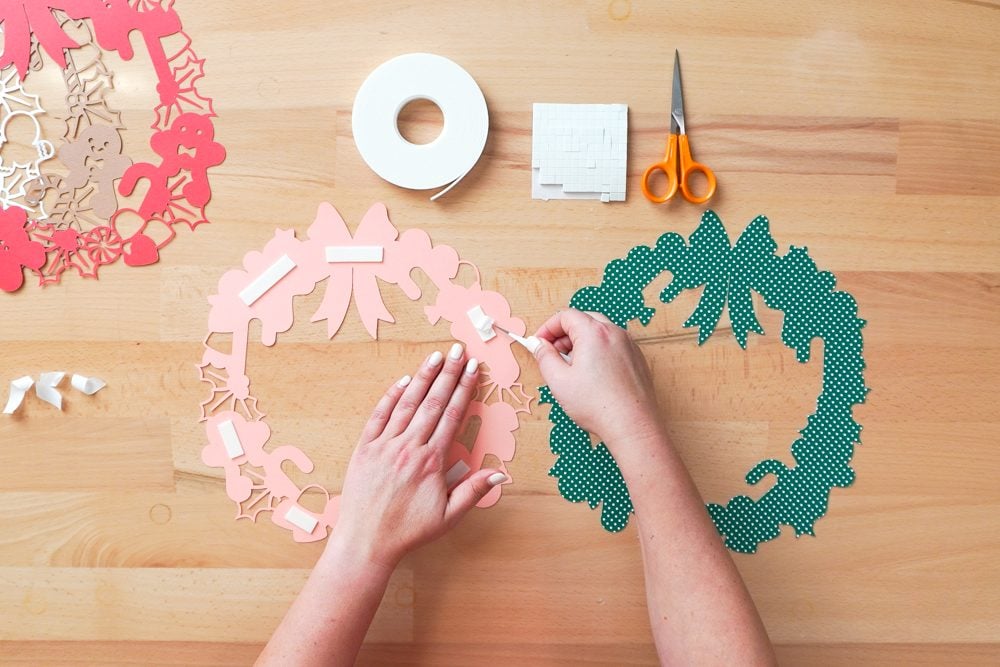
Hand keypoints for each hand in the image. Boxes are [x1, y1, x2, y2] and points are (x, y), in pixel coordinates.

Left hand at [329, 343, 506, 570]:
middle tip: (459, 351)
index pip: (452, 415)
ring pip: (407, 403)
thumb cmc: (408, 531)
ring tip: (436, 356)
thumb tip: (500, 474)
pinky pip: (379, 416)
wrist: (365, 542)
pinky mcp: (364, 449)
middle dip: (448, 373)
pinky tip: (403, 381)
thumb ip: (473, 492)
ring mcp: (384, 445)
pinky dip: (391, 396)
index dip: (464, 389)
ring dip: (423, 377)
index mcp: (431, 461)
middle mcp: (408, 447)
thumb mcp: (447, 516)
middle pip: (433, 402)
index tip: (473, 369)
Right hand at [533, 309, 663, 449]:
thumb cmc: (597, 405)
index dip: (548, 327)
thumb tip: (538, 344)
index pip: (566, 315)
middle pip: (584, 320)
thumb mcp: (559, 381)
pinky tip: (593, 375)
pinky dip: (598, 351)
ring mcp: (629, 345)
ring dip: (581, 342)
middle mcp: (615, 333)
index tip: (540, 343)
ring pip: (599, 332)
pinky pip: (613, 345)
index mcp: (594, 333)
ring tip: (573, 367)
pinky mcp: (637, 359)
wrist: (632, 425)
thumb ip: (544, 357)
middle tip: (554, 354)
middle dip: (564, 333)